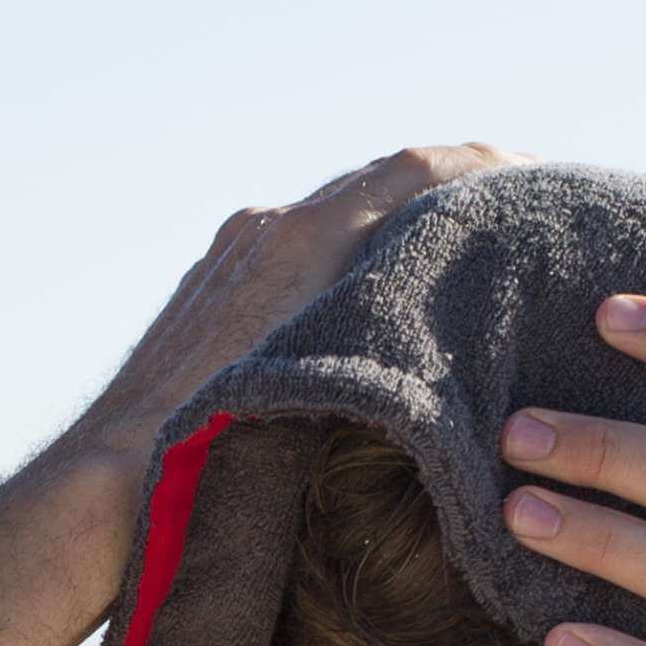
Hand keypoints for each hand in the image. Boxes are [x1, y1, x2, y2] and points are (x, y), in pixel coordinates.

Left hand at [63, 144, 520, 485]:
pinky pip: (297, 245)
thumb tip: (449, 306)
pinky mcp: (212, 282)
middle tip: (514, 211)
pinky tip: (375, 288)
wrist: (109, 478)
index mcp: (298, 235)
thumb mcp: (323, 376)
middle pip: (380, 181)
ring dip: (398, 219)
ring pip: (338, 212)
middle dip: (449, 190)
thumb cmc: (207, 448)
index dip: (482, 168)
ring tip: (456, 248)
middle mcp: (266, 227)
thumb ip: (384, 317)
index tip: (536, 179)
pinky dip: (349, 249)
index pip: (414, 170)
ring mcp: (234, 251)